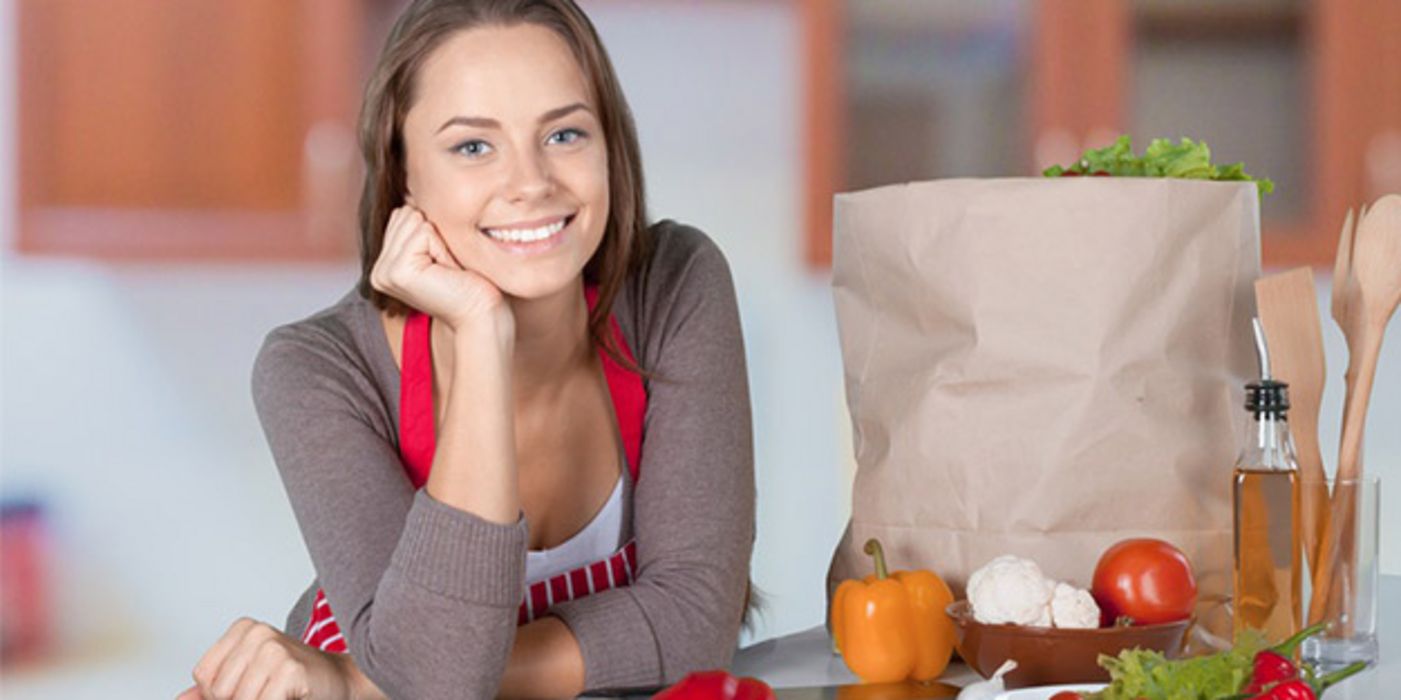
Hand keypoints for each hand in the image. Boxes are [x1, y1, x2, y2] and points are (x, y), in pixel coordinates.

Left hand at [177, 618, 355, 699]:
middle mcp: (257, 632)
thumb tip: (180, 699)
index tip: (250, 689)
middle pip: (219, 690)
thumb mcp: (248, 680)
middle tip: (267, 693)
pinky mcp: (289, 668)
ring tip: (278, 695)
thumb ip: (212, 690)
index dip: (220, 695)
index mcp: (243, 629)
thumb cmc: (293, 682)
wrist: (339, 682)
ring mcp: (273, 648)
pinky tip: (290, 696)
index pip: (204, 676)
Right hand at [370, 204, 512, 335]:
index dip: (433, 231)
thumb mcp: (441, 249)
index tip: (444, 262)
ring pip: (414, 219)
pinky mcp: (397, 272)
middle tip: (447, 266)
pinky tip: (447, 271)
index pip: (403, 214)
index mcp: (385, 265)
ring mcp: (383, 273)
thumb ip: (421, 226)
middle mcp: (378, 270)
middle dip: (435, 233)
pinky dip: (441, 246)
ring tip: (447, 268)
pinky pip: (422, 231)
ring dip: (440, 240)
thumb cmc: (471, 282)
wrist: (482, 314)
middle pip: (406, 213)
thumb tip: (412, 188)